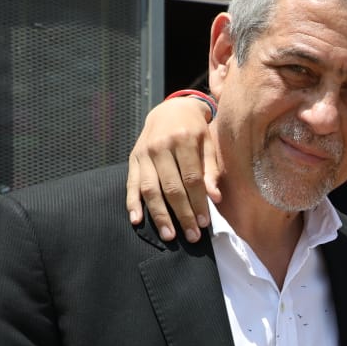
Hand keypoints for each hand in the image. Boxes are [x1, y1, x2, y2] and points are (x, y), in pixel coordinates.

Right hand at [126, 96, 220, 241]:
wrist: (171, 109)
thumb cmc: (196, 130)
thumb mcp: (209, 143)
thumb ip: (211, 170)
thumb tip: (215, 198)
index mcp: (183, 140)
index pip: (191, 179)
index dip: (198, 203)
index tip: (205, 223)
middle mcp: (160, 147)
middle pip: (171, 187)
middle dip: (182, 214)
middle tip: (192, 236)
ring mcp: (144, 153)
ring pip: (150, 189)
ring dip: (159, 215)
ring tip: (169, 235)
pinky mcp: (133, 159)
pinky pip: (131, 184)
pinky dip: (132, 203)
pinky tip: (137, 220)